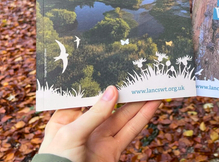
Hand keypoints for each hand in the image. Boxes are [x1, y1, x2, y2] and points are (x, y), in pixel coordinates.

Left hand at [38, 86, 160, 161]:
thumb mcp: (71, 134)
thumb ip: (94, 114)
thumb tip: (113, 91)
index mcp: (65, 119)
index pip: (84, 95)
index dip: (99, 83)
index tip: (112, 68)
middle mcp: (84, 127)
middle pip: (108, 105)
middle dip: (123, 92)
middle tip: (137, 76)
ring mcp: (100, 139)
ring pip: (123, 117)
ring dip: (138, 103)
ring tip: (151, 87)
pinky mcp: (112, 151)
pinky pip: (130, 131)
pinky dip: (142, 118)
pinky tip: (152, 105)